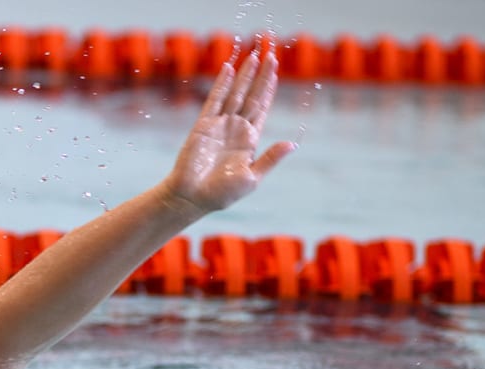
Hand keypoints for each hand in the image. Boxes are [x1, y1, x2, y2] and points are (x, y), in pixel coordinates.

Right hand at [165, 50, 295, 213]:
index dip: (269, 90)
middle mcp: (236, 129)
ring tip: (254, 56)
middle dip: (261, 76)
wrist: (192, 197)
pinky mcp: (204, 125)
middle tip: (270, 55)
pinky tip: (229, 68)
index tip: (276, 72)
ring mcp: (220, 125)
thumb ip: (270, 159)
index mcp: (249, 140)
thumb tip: (292, 144)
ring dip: (245, 75)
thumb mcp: (252, 177)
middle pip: (252, 96)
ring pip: (236, 94)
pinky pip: (215, 100)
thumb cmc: (222, 193)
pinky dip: (222, 84)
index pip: (262, 109)